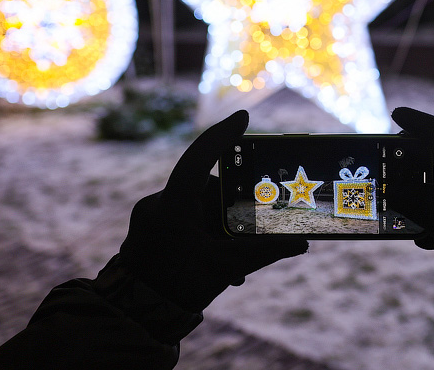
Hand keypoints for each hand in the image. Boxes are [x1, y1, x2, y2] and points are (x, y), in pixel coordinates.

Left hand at [119, 110, 307, 311]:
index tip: (244, 117)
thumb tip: (301, 244)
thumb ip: (263, 252)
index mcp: (172, 205)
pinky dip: (204, 230)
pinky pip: (184, 218)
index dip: (222, 135)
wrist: (132, 317)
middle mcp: (158, 203)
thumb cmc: (176, 288)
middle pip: (205, 186)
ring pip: (195, 204)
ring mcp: (151, 215)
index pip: (198, 157)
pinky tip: (217, 255)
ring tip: (233, 249)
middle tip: (252, 212)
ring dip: (218, 222)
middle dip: (230, 201)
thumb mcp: (224, 268)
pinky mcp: (149, 228)